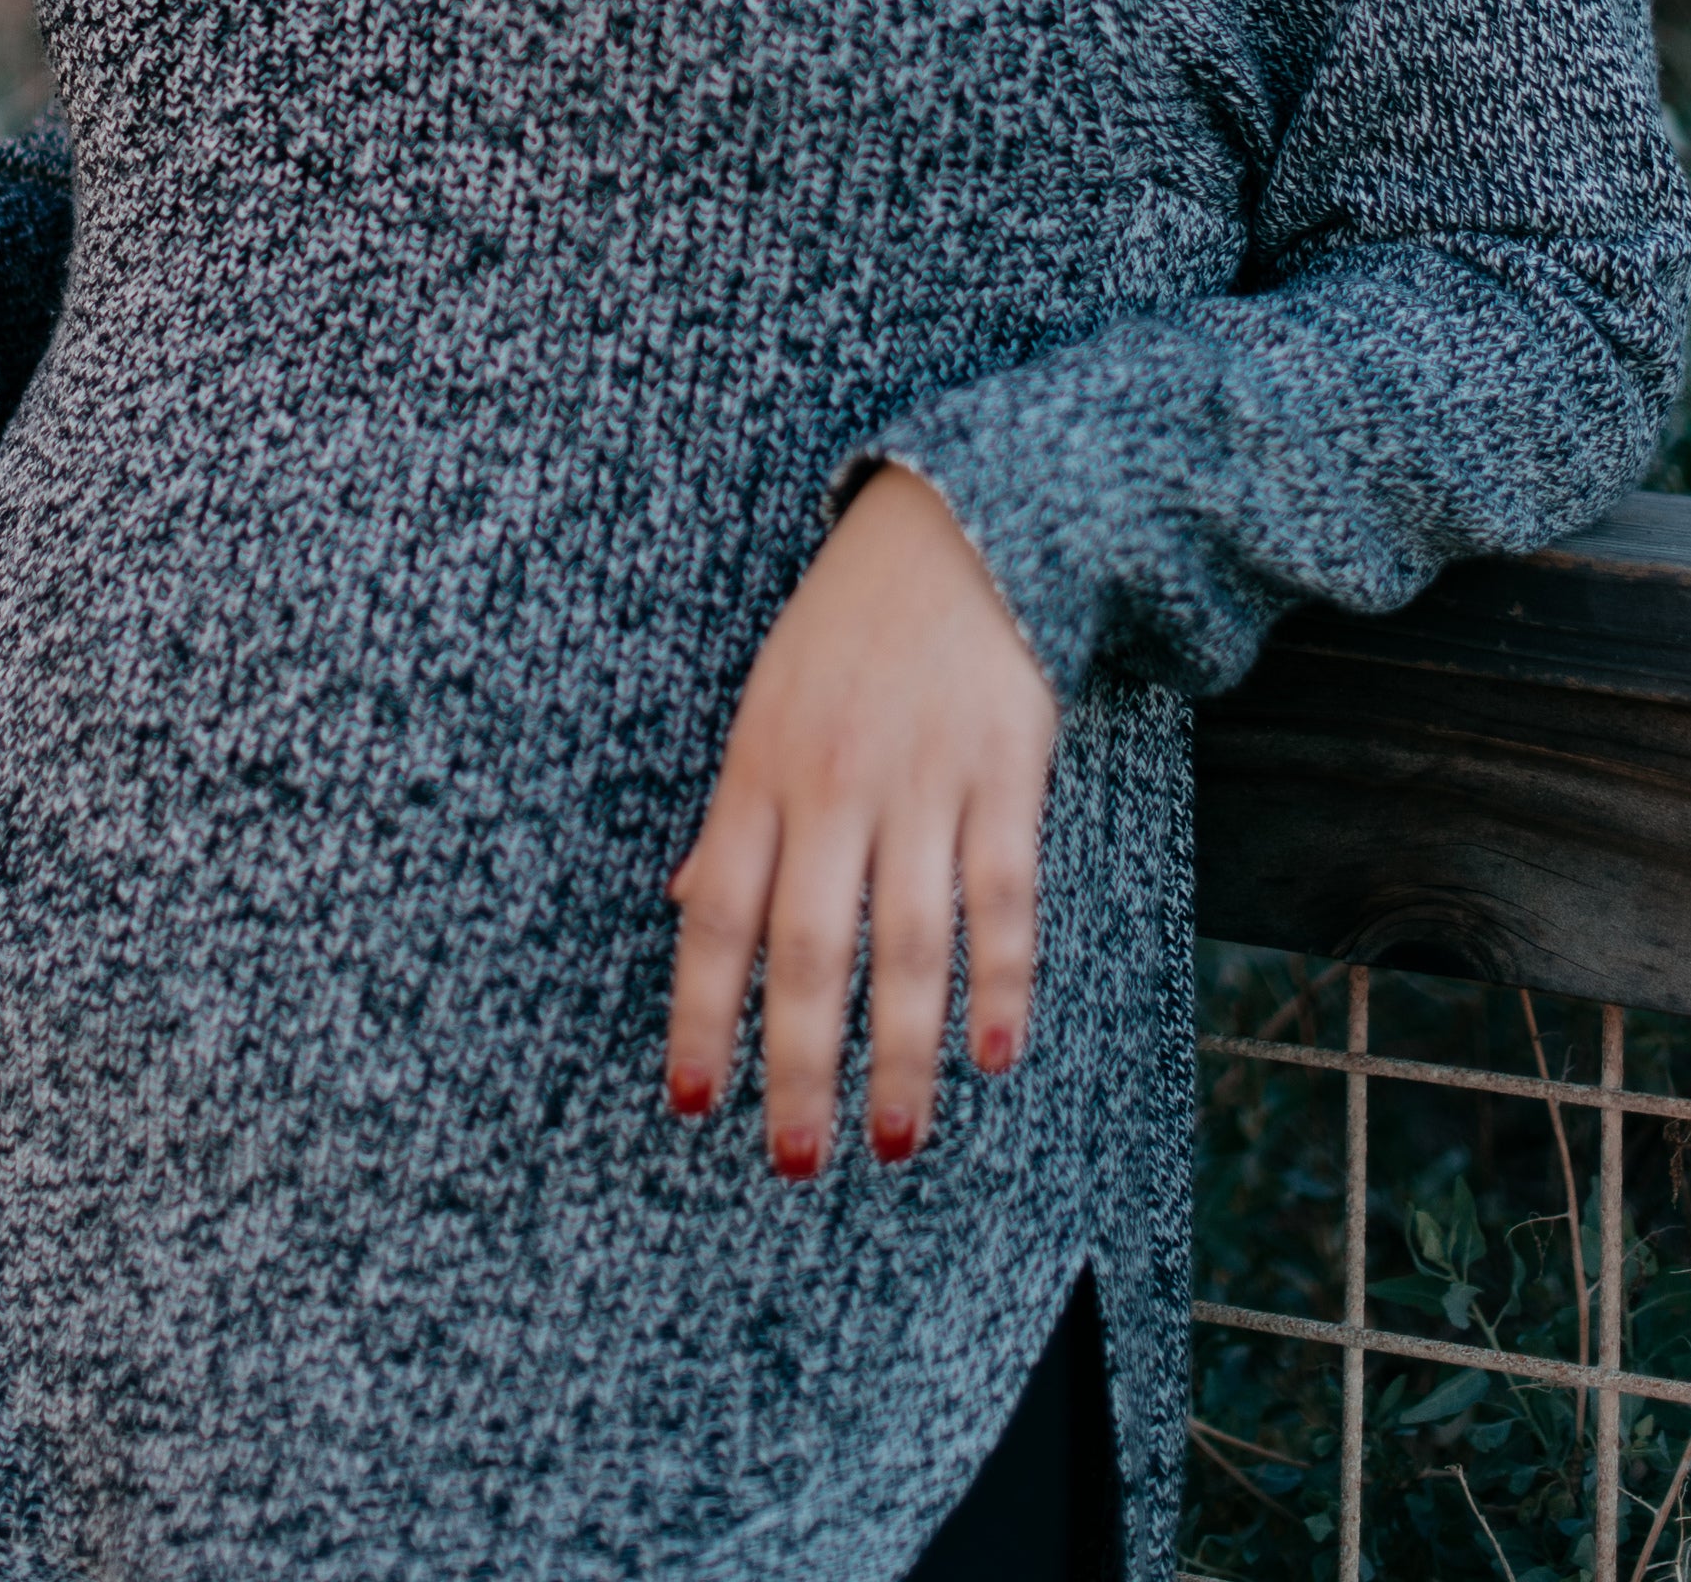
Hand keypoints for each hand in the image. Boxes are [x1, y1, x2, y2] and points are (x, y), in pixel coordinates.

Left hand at [665, 461, 1057, 1173]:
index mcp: (759, 768)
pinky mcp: (1006, 772)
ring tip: (896, 1139)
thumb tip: (684, 905)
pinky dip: (1001, 979)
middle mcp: (834, 782)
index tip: (691, 1103)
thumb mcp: (765, 706)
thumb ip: (735, 816)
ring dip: (903, 1051)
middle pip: (810, 949)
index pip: (717, 915)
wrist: (959, 528)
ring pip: (909, 941)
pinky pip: (1003, 894)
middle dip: (800, 1066)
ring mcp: (924, 779)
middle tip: (796, 1161)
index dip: (702, 1015)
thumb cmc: (847, 630)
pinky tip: (994, 1054)